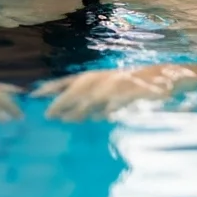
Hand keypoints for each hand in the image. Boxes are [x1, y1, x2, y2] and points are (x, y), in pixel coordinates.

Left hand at [34, 64, 196, 121]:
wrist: (163, 76)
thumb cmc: (129, 86)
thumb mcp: (106, 91)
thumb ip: (88, 103)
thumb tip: (68, 116)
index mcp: (95, 77)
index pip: (68, 81)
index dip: (51, 87)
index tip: (34, 95)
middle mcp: (104, 78)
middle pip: (79, 89)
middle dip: (63, 101)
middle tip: (48, 115)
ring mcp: (118, 84)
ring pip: (96, 96)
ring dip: (82, 107)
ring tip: (69, 119)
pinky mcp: (133, 91)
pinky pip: (119, 100)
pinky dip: (111, 107)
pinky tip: (104, 116)